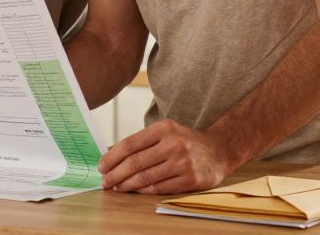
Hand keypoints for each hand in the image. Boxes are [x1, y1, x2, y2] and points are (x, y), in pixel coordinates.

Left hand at [97, 119, 240, 193]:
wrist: (219, 150)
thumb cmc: (185, 141)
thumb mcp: (165, 133)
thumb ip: (141, 142)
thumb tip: (110, 153)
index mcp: (164, 128)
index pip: (130, 144)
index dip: (112, 157)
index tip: (101, 166)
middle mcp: (173, 144)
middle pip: (135, 162)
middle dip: (115, 174)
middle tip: (104, 181)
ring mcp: (182, 163)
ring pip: (145, 177)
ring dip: (126, 184)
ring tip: (115, 187)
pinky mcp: (190, 180)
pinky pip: (159, 187)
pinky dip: (143, 190)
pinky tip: (133, 190)